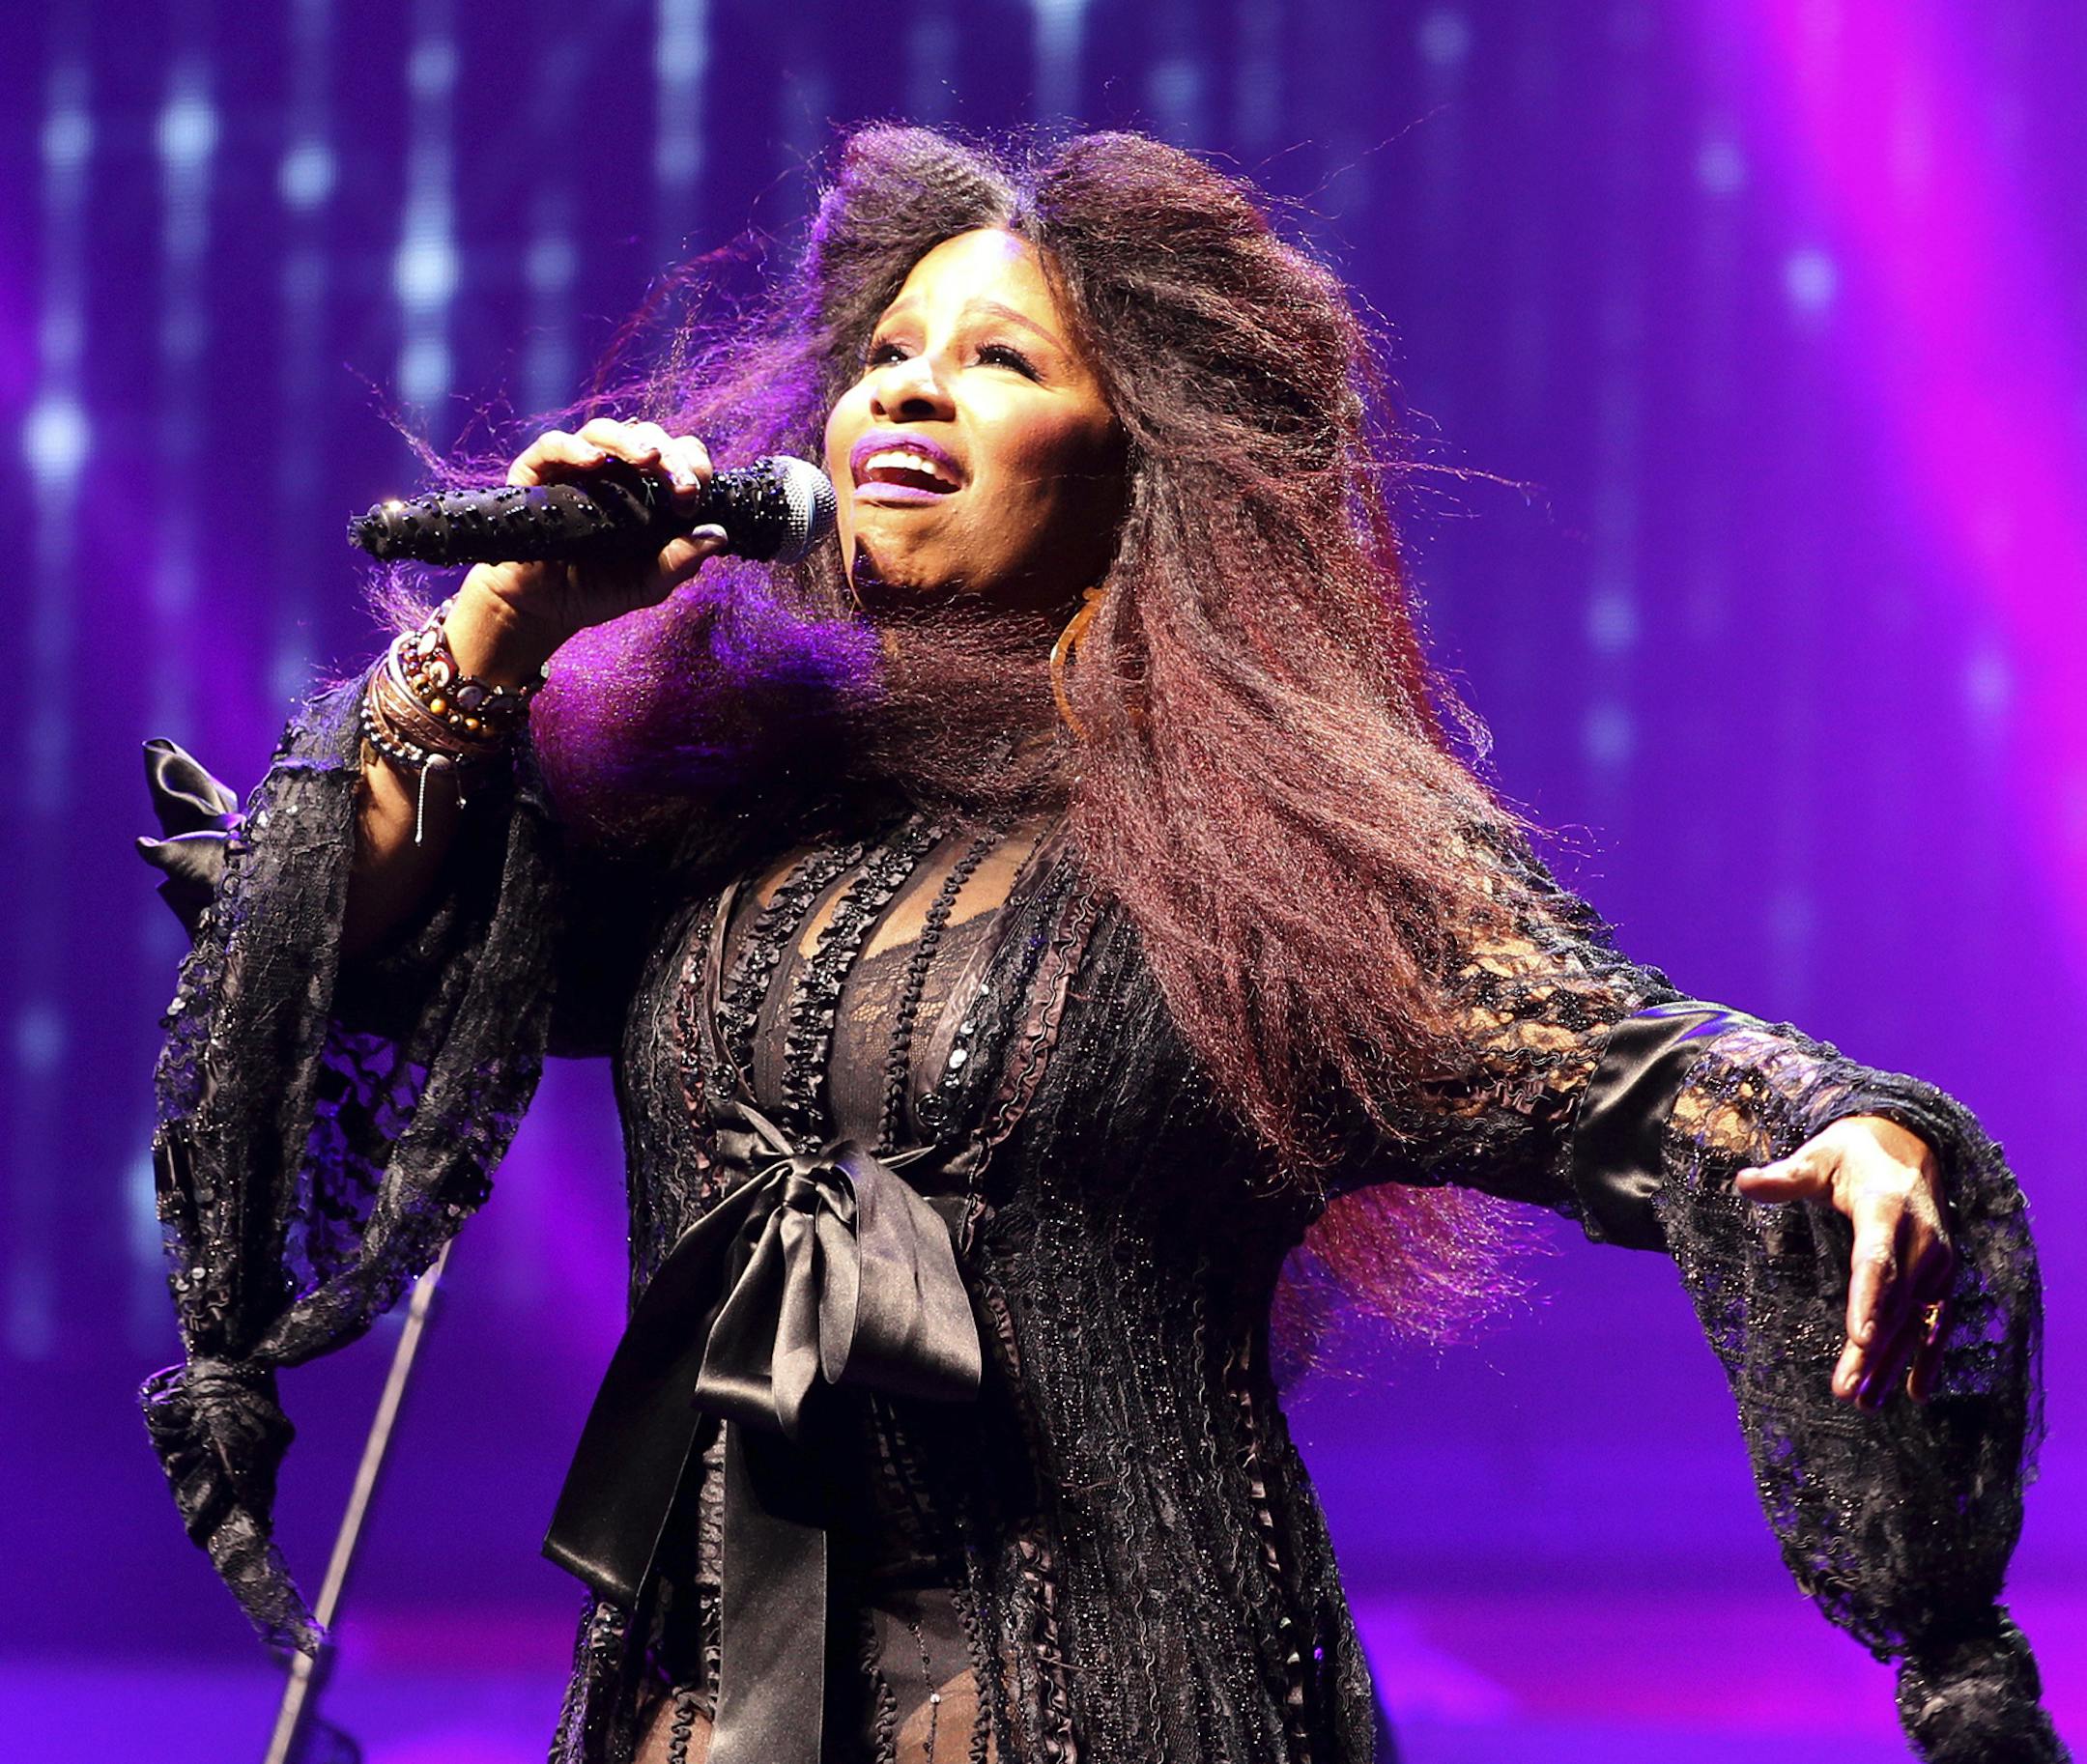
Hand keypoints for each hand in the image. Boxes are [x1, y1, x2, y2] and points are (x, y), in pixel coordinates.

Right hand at [447, 417, 722, 678]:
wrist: (542, 609)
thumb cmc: (598, 590)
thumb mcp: (647, 584)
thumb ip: (681, 561)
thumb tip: (719, 534)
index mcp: (647, 488)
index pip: (677, 457)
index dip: (692, 465)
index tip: (697, 493)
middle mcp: (614, 470)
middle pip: (647, 437)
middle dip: (671, 457)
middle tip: (684, 486)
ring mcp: (574, 466)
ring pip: (604, 431)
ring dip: (630, 441)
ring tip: (649, 460)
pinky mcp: (536, 471)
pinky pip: (553, 446)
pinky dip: (574, 448)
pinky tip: (594, 463)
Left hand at [1733, 1115, 1954, 1408]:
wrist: (1910, 1145)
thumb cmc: (1853, 1154)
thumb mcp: (1818, 1157)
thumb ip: (1786, 1176)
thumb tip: (1743, 1181)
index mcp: (1886, 1209)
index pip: (1876, 1260)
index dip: (1869, 1299)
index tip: (1859, 1338)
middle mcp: (1920, 1240)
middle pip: (1893, 1302)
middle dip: (1872, 1350)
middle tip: (1847, 1392)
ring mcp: (1937, 1262)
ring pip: (1914, 1320)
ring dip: (1892, 1363)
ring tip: (1864, 1402)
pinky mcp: (1942, 1276)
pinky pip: (1937, 1320)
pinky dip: (1928, 1355)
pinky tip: (1915, 1393)